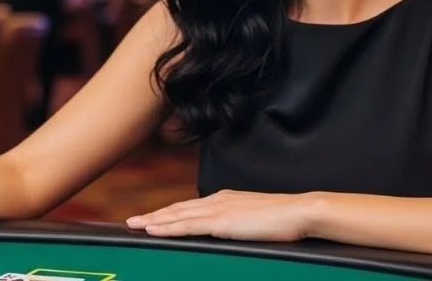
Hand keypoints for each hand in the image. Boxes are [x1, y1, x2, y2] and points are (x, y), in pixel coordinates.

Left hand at [126, 189, 314, 241]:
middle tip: (132, 222)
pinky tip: (154, 230)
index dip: (169, 213)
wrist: (299, 211)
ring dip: (154, 221)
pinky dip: (168, 227)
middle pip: (177, 209)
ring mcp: (217, 210)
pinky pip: (187, 225)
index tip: (153, 218)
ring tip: (135, 226)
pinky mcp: (221, 222)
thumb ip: (239, 222)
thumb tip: (230, 231)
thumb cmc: (284, 219)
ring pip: (177, 215)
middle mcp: (216, 200)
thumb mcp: (255, 219)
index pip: (190, 207)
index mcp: (224, 199)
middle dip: (154, 216)